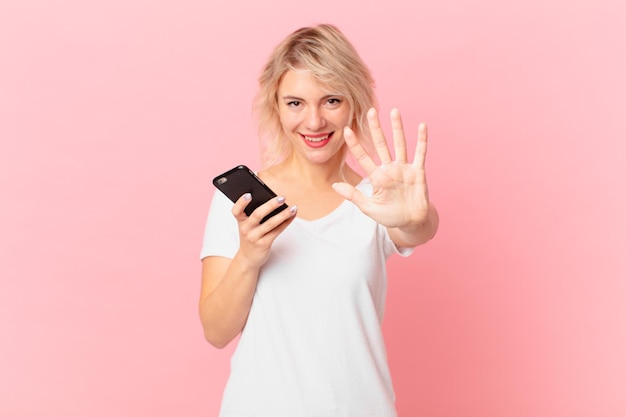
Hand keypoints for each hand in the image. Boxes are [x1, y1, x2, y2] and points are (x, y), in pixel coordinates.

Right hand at [232, 194, 296, 267]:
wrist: (248, 258)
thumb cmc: (250, 236)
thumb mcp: (247, 226)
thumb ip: (255, 215)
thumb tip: (275, 202)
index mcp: (240, 221)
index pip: (236, 210)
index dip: (241, 202)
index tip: (248, 194)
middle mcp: (246, 229)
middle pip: (257, 214)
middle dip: (271, 205)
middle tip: (282, 198)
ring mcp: (254, 237)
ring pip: (270, 223)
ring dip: (283, 214)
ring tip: (293, 208)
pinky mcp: (263, 244)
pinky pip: (277, 231)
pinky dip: (286, 223)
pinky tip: (292, 216)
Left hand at [333, 107, 430, 228]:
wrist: (411, 223)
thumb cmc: (390, 216)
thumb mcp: (369, 208)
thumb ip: (353, 196)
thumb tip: (334, 186)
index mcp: (376, 177)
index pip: (363, 157)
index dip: (355, 144)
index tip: (346, 130)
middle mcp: (389, 168)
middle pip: (381, 144)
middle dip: (375, 129)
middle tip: (370, 111)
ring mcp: (404, 168)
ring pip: (399, 144)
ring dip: (397, 128)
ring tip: (394, 112)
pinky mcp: (418, 171)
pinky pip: (420, 153)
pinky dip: (421, 140)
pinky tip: (422, 126)